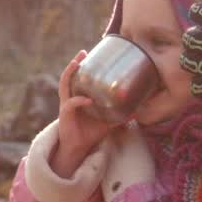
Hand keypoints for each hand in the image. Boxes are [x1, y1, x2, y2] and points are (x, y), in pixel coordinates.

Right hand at [52, 50, 117, 178]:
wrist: (78, 148)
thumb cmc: (91, 133)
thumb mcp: (108, 122)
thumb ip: (119, 116)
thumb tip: (136, 111)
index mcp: (79, 96)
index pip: (79, 78)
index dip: (83, 66)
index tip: (90, 53)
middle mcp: (70, 97)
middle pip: (69, 76)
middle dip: (74, 63)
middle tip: (82, 53)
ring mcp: (66, 105)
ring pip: (64, 85)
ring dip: (69, 73)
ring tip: (76, 64)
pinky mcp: (64, 114)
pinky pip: (71, 104)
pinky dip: (79, 101)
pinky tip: (87, 100)